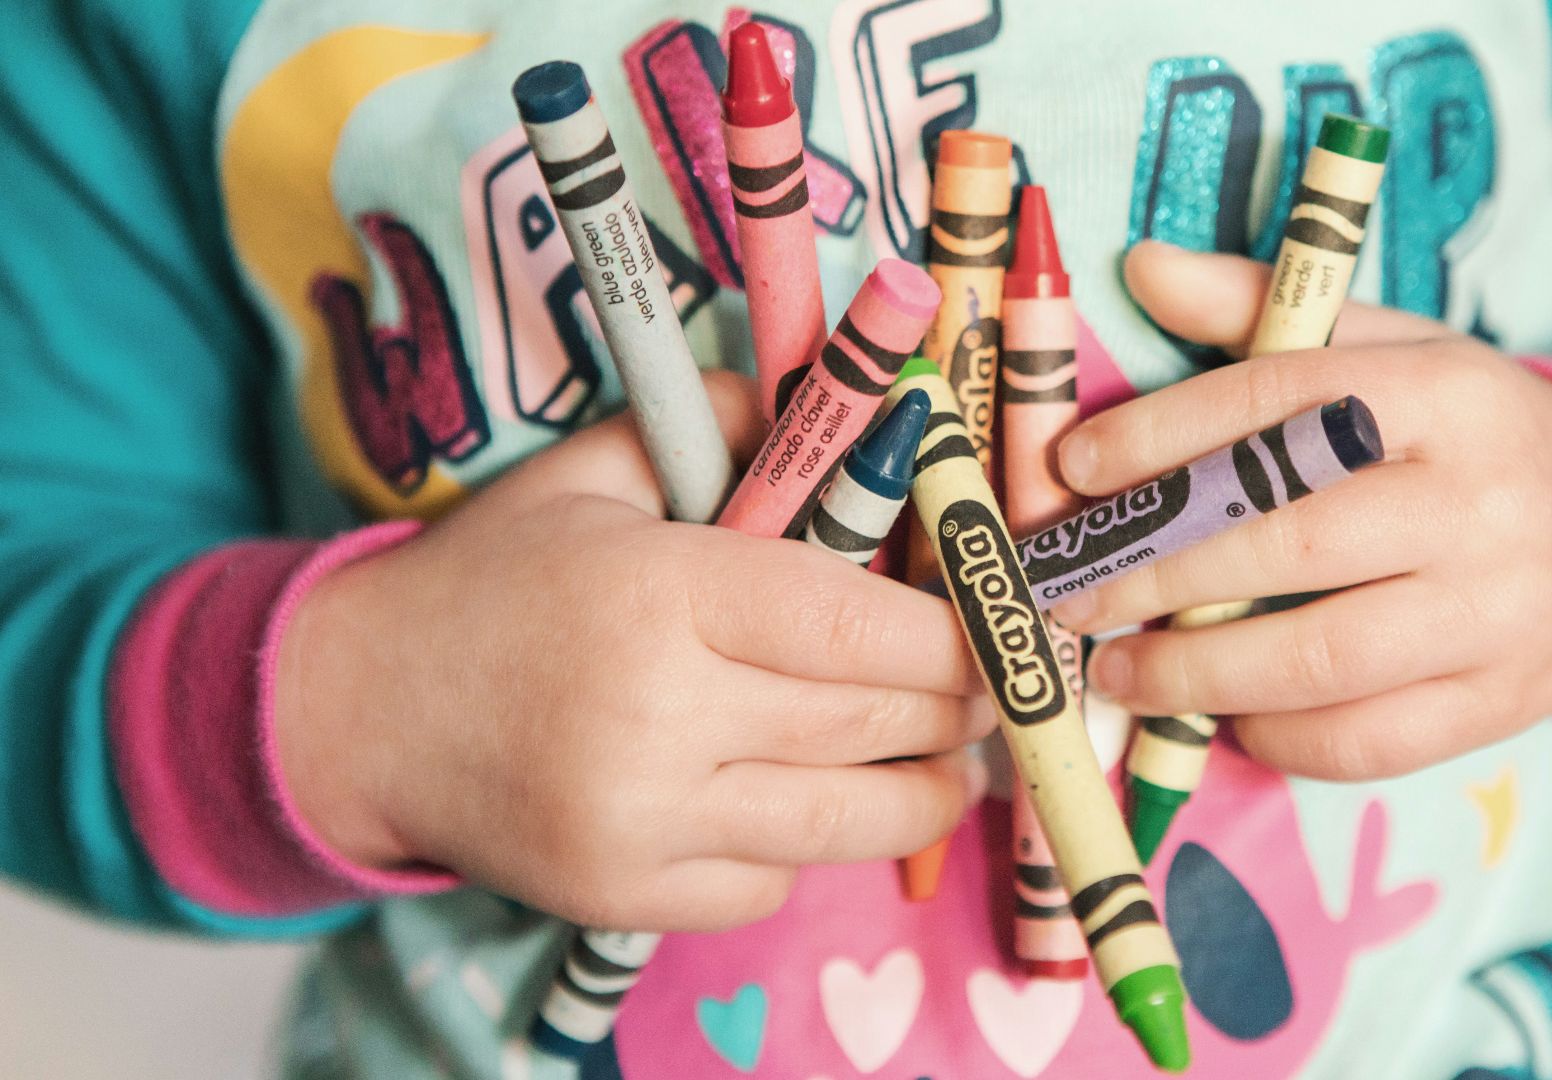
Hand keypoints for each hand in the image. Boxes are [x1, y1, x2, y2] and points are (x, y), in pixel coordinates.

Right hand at [275, 372, 990, 931]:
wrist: (362, 709)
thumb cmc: (497, 579)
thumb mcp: (595, 472)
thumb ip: (722, 422)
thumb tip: (849, 404)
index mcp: (661, 591)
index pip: (860, 621)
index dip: (956, 632)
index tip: (1001, 628)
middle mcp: (657, 714)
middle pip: (874, 721)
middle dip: (961, 708)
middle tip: (998, 690)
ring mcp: (642, 821)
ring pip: (848, 821)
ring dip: (926, 791)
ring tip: (952, 762)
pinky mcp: (627, 897)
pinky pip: (774, 882)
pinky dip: (810, 846)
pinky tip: (808, 801)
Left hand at [1049, 242, 1551, 779]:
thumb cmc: (1463, 436)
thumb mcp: (1386, 351)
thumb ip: (1265, 313)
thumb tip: (1142, 267)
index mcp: (1449, 395)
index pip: (1284, 404)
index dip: (1164, 438)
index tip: (1075, 470)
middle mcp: (1483, 504)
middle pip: (1288, 542)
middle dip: (1155, 573)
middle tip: (1070, 592)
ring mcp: (1500, 614)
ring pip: (1317, 658)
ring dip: (1193, 673)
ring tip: (1116, 670)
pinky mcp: (1500, 704)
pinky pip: (1362, 740)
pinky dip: (1272, 734)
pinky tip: (1219, 713)